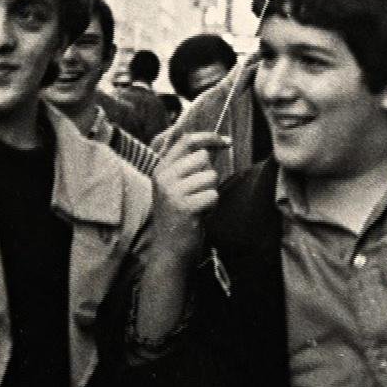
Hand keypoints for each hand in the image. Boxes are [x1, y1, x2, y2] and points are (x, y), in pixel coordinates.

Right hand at [150, 132, 226, 260]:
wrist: (170, 250)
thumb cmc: (180, 216)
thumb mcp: (179, 186)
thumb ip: (192, 165)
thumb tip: (216, 143)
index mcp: (161, 168)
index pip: (186, 140)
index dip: (209, 137)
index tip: (226, 141)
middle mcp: (163, 177)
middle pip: (203, 157)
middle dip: (210, 174)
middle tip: (200, 192)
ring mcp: (172, 192)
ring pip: (210, 176)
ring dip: (211, 191)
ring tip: (198, 205)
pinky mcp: (184, 207)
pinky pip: (212, 195)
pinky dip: (212, 206)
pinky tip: (200, 214)